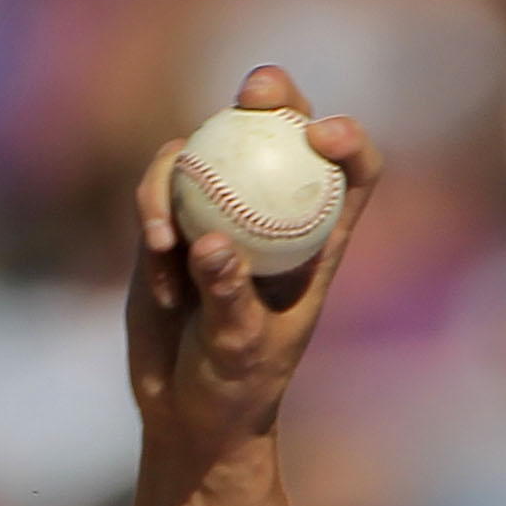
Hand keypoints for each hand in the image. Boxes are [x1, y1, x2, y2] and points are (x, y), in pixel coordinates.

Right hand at [126, 66, 381, 491]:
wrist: (188, 413)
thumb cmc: (235, 391)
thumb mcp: (237, 350)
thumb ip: (228, 297)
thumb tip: (213, 243)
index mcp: (319, 242)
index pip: (353, 174)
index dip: (349, 140)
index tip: (323, 134)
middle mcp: (274, 217)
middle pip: (283, 133)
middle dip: (273, 96)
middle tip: (254, 92)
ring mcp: (221, 213)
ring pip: (211, 149)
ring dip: (182, 171)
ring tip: (164, 242)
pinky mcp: (174, 222)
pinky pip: (161, 186)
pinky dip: (153, 206)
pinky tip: (153, 253)